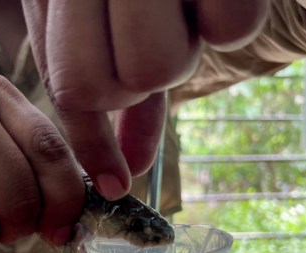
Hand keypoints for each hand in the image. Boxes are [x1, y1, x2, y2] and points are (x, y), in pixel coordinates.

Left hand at [22, 0, 268, 198]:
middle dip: (137, 85)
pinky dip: (227, 19)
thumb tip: (124, 172)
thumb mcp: (96, 21)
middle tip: (147, 42)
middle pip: (118, 86)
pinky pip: (232, 29)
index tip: (113, 183)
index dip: (92, 143)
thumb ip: (107, 90)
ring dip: (181, 50)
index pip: (72, 86)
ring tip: (176, 9)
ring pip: (166, 66)